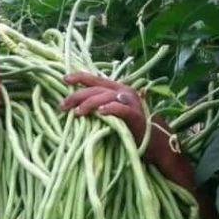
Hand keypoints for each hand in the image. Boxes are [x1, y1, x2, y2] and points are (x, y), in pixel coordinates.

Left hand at [61, 71, 177, 171]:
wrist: (154, 141)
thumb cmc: (129, 127)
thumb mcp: (112, 113)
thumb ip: (99, 105)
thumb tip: (75, 106)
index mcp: (116, 88)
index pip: (95, 78)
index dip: (79, 77)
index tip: (64, 79)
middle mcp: (123, 91)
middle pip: (96, 89)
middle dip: (78, 96)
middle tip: (63, 105)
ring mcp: (131, 102)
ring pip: (106, 97)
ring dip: (89, 103)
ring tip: (77, 112)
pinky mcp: (136, 115)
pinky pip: (121, 109)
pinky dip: (110, 109)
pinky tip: (100, 112)